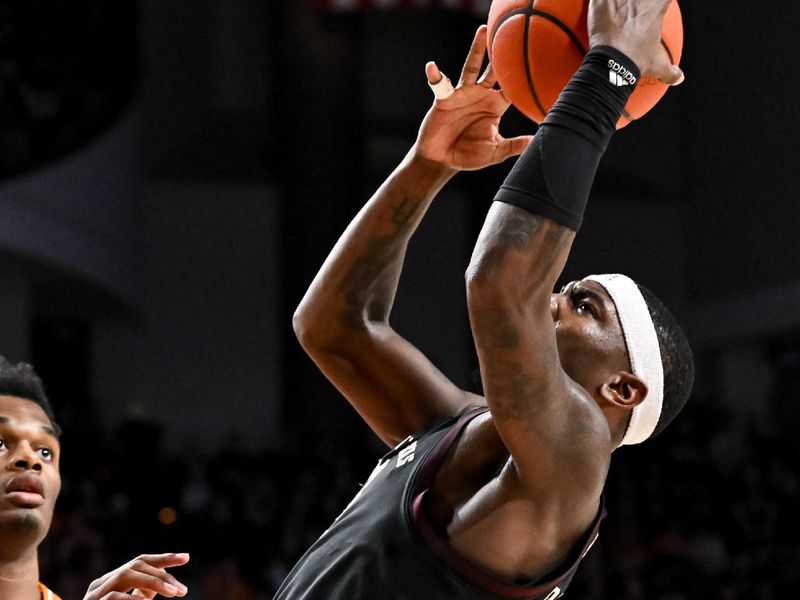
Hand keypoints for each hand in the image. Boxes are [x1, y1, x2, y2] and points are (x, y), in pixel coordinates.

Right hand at [82, 553, 189, 598]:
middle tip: (182, 590)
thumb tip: (171, 585)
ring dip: (153, 583)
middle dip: (162, 575)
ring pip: (126, 575)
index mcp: (112, 581)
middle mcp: (101, 583)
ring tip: (172, 593)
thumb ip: (144, 593)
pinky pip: (113, 597)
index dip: (163, 558)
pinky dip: (131, 599)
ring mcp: (94, 594)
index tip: (186, 557)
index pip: (140, 561)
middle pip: (136, 565)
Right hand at [413, 25, 532, 171]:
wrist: (441, 160)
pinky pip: (440, 85)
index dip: (523, 77)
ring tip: (483, 31)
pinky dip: (435, 75)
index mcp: (495, 105)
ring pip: (472, 67)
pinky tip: (432, 67)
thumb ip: (513, 146)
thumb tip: (535, 141)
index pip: (512, 87)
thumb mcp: (494, 152)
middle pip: (494, 70)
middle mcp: (480, 94)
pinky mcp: (444, 99)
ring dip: (477, 50)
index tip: (537, 64)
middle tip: (513, 34)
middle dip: (502, 54)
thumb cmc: (469, 155)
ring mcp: (462, 94)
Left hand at [588, 0, 683, 84]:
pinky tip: (600, 7)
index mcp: (657, 5)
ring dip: (619, 2)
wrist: (611, 64)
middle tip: (634, 9)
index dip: (662, 1)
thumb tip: (678, 78)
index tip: (658, 6)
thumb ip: (670, 70)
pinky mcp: (600, 1)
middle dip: (639, 2)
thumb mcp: (657, 66)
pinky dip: (599, 2)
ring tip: (616, 9)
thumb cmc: (635, 61)